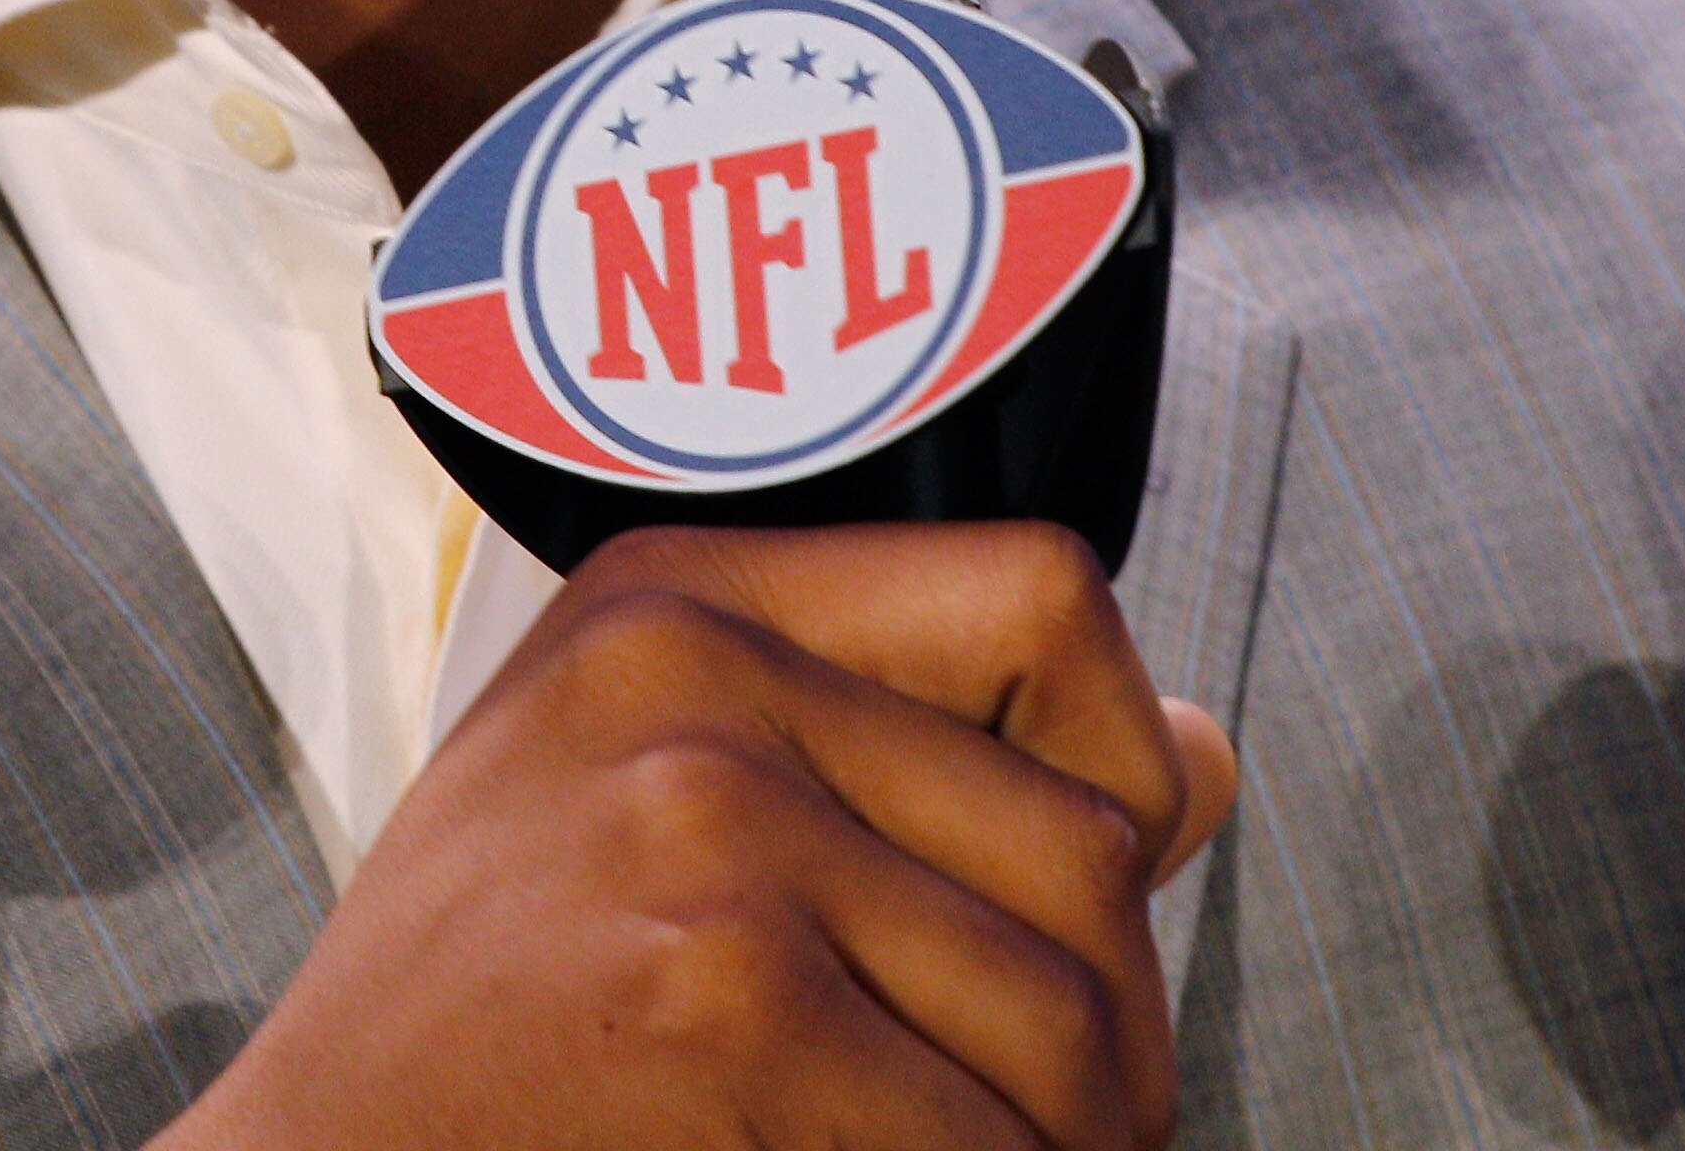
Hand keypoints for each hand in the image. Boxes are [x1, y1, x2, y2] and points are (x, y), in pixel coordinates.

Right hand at [167, 522, 1237, 1150]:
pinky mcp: (720, 1000)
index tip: (1091, 873)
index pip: (1042, 588)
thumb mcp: (647, 802)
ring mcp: (704, 831)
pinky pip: (978, 1134)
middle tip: (1066, 1114)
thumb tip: (1200, 762)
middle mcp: (691, 676)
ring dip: (1070, 1132)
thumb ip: (902, 757)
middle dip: (1113, 1016)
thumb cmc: (484, 1012)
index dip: (1118, 747)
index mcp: (677, 595)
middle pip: (1083, 837)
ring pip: (1063, 1005)